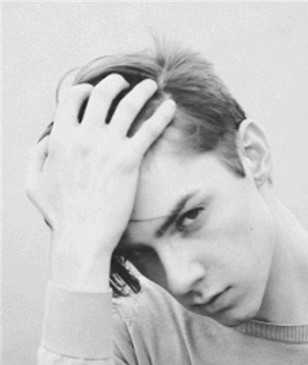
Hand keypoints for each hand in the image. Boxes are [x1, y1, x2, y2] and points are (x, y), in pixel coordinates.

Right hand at [26, 74, 175, 289]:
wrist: (83, 237)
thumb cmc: (60, 215)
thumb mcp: (33, 184)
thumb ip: (36, 156)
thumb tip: (47, 139)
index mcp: (60, 138)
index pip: (72, 98)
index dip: (84, 89)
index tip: (94, 90)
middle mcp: (84, 137)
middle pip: (102, 94)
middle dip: (114, 82)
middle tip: (125, 82)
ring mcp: (108, 147)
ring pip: (128, 105)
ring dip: (141, 90)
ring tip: (150, 85)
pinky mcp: (129, 161)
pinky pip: (149, 129)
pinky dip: (161, 114)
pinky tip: (171, 106)